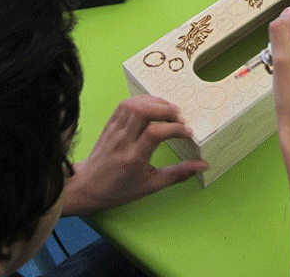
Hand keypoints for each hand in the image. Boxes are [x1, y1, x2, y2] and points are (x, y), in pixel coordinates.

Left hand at [63, 95, 207, 215]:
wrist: (86, 187)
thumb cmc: (120, 189)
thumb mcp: (151, 186)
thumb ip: (178, 174)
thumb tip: (204, 165)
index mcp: (133, 159)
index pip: (154, 133)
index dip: (175, 129)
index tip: (188, 134)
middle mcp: (122, 141)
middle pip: (144, 112)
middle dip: (167, 110)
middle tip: (181, 118)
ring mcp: (114, 130)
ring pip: (135, 104)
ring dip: (156, 103)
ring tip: (170, 111)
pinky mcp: (109, 123)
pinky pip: (126, 104)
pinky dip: (143, 100)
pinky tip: (154, 106)